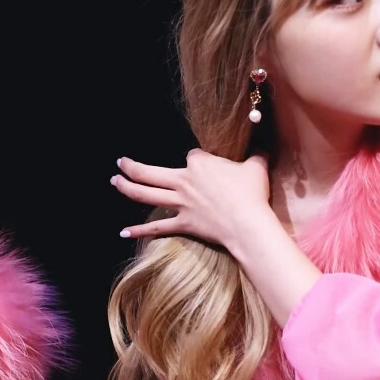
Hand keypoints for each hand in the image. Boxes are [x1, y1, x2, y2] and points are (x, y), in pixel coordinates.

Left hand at [110, 148, 271, 248]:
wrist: (248, 223)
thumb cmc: (252, 194)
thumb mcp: (257, 167)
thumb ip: (257, 154)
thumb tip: (263, 146)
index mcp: (199, 164)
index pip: (192, 156)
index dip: (198, 161)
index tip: (205, 167)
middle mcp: (184, 181)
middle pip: (150, 172)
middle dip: (132, 166)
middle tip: (120, 163)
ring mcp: (180, 204)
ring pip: (146, 194)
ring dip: (127, 188)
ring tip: (115, 182)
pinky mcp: (182, 223)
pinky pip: (156, 227)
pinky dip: (139, 230)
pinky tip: (123, 232)